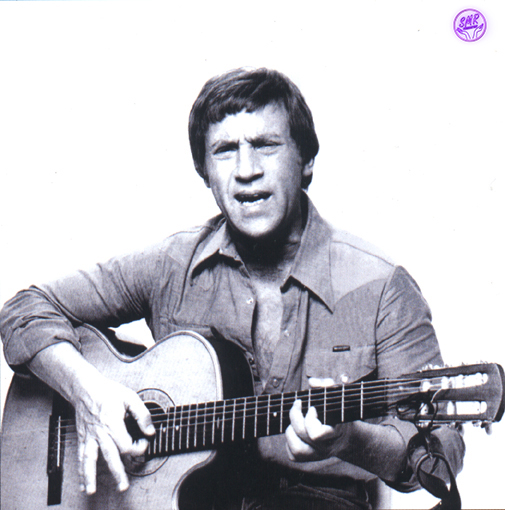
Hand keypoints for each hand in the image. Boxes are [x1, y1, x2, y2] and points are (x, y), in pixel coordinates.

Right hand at [27, 342, 155, 494]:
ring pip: (89, 461)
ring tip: (92, 491)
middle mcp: (100, 433)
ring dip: (90, 477)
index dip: (138, 448)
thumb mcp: (130, 398)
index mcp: (112, 423)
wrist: (86, 388)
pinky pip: (80, 457)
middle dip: (117, 473)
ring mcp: (90, 437)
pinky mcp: (83, 438)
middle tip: (123, 486)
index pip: (126, 445)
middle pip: (109, 457)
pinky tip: (83, 483)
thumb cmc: (108, 391)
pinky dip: (80, 471)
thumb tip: (150, 430)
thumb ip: (142, 415)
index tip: (144, 443)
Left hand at [285, 377, 355, 461]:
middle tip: (299, 405)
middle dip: (296, 415)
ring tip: (296, 420)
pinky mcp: (309, 458)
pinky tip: (296, 430)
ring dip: (291, 430)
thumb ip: (327, 386)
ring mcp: (317, 455)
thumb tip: (312, 382)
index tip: (313, 407)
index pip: (316, 434)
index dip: (310, 419)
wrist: (347, 436)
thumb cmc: (339, 412)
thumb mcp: (338, 396)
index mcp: (335, 433)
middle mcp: (326, 447)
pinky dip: (290, 441)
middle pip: (302, 434)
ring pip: (296, 448)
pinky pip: (292, 455)